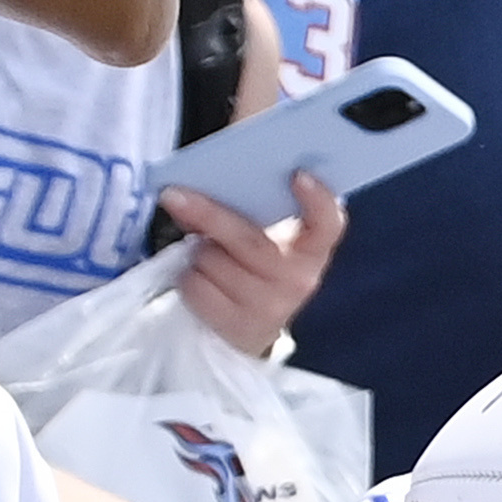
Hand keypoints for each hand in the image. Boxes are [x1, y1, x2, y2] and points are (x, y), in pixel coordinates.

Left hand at [159, 167, 346, 352]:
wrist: (252, 325)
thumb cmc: (255, 264)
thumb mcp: (262, 235)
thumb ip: (242, 209)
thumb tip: (189, 195)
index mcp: (312, 248)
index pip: (327, 223)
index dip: (317, 200)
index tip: (298, 175)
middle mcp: (298, 279)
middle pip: (248, 241)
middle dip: (208, 214)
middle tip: (174, 195)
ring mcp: (271, 307)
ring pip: (213, 261)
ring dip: (198, 252)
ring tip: (209, 256)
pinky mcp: (239, 326)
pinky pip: (197, 286)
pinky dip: (189, 277)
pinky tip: (201, 278)